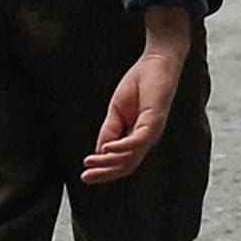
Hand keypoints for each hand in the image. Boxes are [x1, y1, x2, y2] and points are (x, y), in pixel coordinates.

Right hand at [80, 9, 192, 184]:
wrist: (156, 62)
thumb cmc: (139, 84)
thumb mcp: (117, 111)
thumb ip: (109, 131)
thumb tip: (99, 152)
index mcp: (137, 137)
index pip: (122, 162)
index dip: (104, 170)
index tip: (84, 174)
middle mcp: (146, 139)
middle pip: (127, 165)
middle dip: (105, 173)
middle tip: (85, 178)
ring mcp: (152, 131)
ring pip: (132, 156)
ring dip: (110, 161)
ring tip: (90, 162)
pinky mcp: (155, 120)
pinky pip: (138, 140)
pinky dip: (122, 146)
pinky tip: (107, 148)